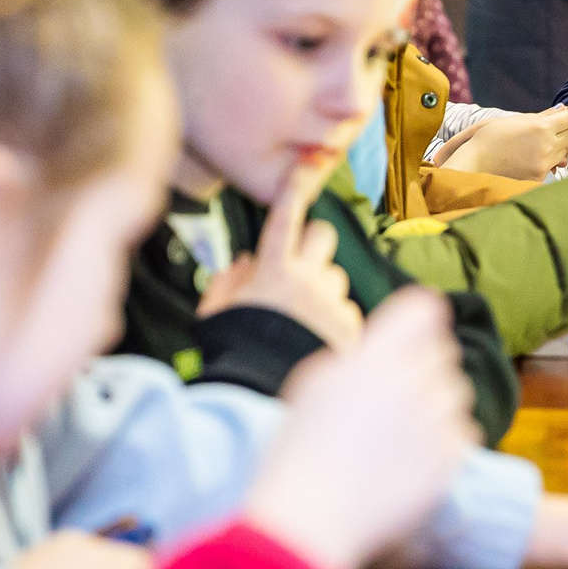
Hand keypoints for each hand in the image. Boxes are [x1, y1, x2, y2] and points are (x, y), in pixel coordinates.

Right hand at [197, 155, 361, 349]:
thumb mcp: (215, 314)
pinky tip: (317, 343)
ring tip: (304, 320)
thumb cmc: (233, 352)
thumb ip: (228, 282)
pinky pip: (349, 312)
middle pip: (324, 235)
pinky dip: (336, 323)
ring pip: (337, 278)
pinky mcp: (352, 328)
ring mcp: (333, 303)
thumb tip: (245, 262)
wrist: (261, 395)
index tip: (301, 173)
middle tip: (302, 264)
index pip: (283, 220)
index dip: (291, 193)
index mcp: (273, 271)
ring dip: (324, 290)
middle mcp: (308, 280)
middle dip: (314, 243)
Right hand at [242, 290, 475, 568]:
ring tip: (400, 433)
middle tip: (396, 394)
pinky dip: (444, 441)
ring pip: (458, 392)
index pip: (424, 307)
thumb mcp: (317, 381)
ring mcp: (436, 421)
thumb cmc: (301, 448)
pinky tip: (410, 459)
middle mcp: (412, 381)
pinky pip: (465, 431)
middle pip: (444, 351)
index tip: (412, 334)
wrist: (311, 516)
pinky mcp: (451, 459)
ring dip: (437, 403)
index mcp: (374, 356)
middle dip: (425, 365)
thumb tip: (394, 343)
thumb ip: (364, 353)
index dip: (419, 318)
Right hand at [446, 107, 567, 179]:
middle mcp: (546, 146)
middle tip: (548, 131)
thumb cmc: (492, 137)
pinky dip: (546, 161)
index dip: (565, 116)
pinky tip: (531, 158)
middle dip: (562, 132)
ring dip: (556, 147)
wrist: (474, 163)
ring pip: (564, 152)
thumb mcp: (516, 120)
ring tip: (538, 145)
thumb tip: (562, 111)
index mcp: (541, 127)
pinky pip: (552, 166)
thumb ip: (542, 116)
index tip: (559, 118)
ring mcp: (544, 164)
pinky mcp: (539, 177)